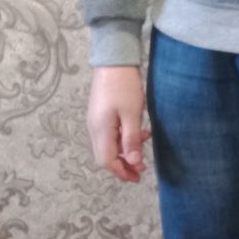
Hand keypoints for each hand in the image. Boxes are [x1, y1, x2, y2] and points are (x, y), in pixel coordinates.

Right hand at [88, 65, 152, 182]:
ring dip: (125, 152)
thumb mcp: (132, 114)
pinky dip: (124, 139)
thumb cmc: (124, 86)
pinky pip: (111, 134)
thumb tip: (134, 163)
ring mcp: (96, 120)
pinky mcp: (101, 113)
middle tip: (142, 169)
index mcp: (100, 130)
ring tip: (143, 151)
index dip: (121, 172)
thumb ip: (132, 140)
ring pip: (109, 145)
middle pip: (105, 156)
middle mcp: (94, 128)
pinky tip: (139, 133)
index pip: (106, 161)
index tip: (137, 178)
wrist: (113, 60)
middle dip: (123, 165)